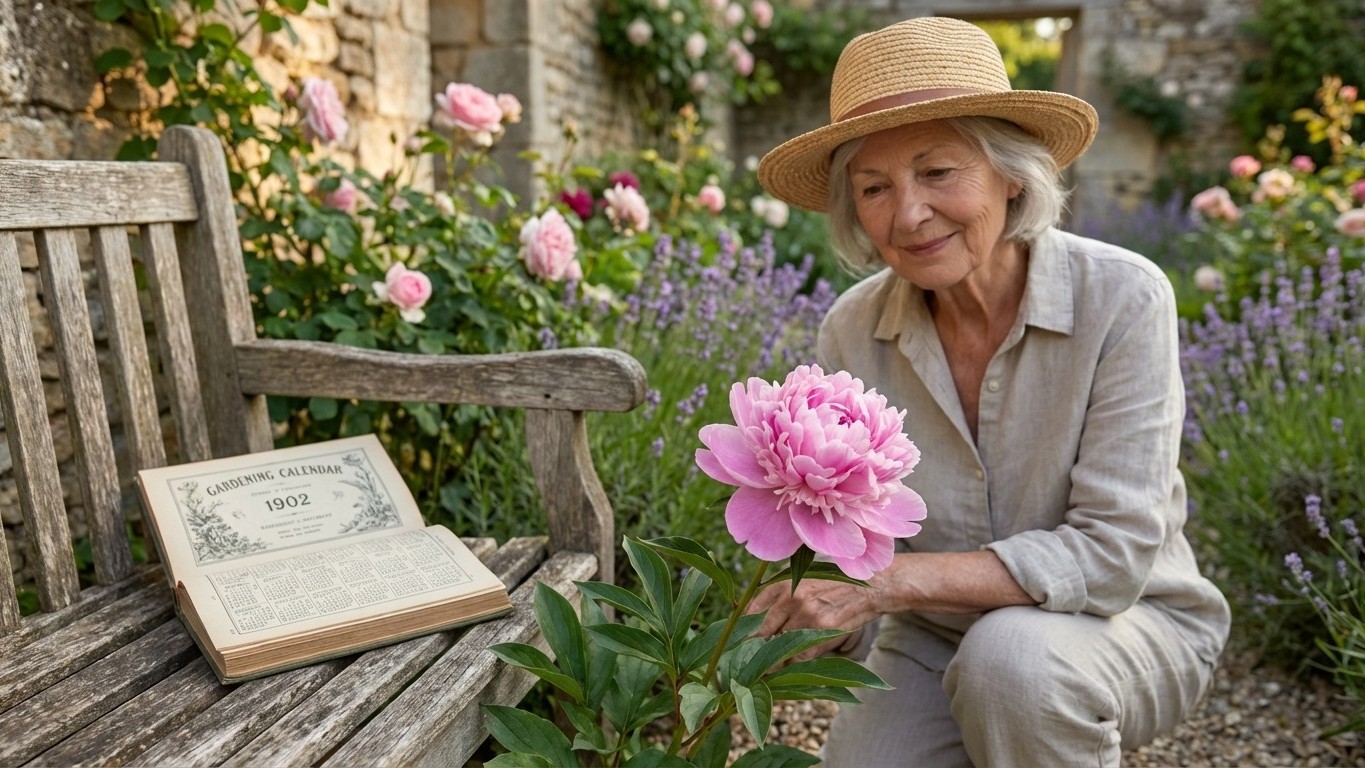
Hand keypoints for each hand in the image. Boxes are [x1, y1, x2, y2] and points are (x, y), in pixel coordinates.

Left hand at [747, 578, 880, 661]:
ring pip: (778, 648)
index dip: (741, 632)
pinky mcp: (822, 632)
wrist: (867, 588)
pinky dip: (790, 666)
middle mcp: (791, 598)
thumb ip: (778, 597)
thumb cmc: (831, 588)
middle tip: (742, 665)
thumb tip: (749, 622)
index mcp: (782, 584)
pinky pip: (797, 657)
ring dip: (771, 662)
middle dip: (751, 652)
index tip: (734, 645)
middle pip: (761, 633)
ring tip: (763, 671)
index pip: (751, 611)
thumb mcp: (801, 582)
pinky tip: (786, 670)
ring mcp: (807, 615)